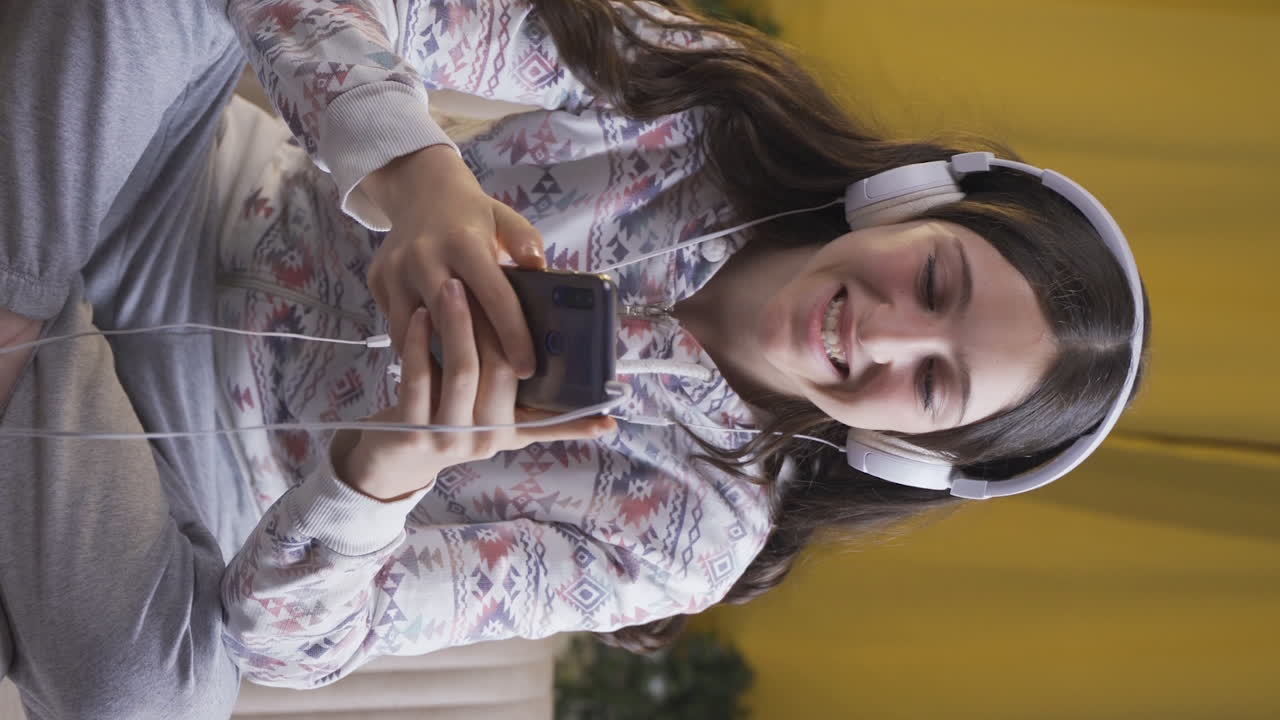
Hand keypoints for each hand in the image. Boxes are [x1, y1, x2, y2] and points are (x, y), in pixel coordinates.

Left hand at [331, 279, 617, 502]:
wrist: (394, 462)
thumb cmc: (451, 424)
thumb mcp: (502, 429)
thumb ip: (546, 420)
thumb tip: (607, 423)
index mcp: (510, 432)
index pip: (542, 396)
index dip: (559, 377)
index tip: (586, 358)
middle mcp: (485, 440)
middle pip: (500, 372)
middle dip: (495, 323)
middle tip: (490, 281)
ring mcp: (447, 438)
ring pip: (462, 371)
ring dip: (459, 323)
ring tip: (456, 286)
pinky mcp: (411, 431)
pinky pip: (418, 376)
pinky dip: (420, 341)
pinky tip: (423, 313)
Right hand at [362, 144, 544, 377]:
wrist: (419, 190)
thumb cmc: (471, 215)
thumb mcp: (504, 218)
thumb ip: (525, 240)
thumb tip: (539, 266)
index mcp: (462, 241)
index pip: (493, 296)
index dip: (513, 335)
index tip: (528, 368)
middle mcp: (423, 256)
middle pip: (451, 322)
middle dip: (477, 359)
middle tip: (498, 390)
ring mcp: (394, 271)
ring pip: (416, 334)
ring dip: (441, 361)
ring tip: (467, 387)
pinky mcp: (377, 282)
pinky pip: (398, 328)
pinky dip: (417, 349)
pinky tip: (438, 364)